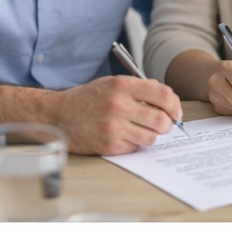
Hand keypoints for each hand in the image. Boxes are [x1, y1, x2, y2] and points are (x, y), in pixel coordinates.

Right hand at [51, 76, 183, 154]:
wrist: (56, 115)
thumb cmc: (86, 100)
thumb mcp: (111, 84)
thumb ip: (139, 89)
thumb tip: (167, 99)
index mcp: (122, 86)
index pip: (164, 94)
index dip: (175, 105)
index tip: (175, 112)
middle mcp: (119, 105)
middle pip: (162, 120)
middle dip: (167, 124)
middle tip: (161, 125)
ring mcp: (114, 126)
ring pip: (152, 136)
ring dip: (150, 135)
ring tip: (137, 129)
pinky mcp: (110, 144)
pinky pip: (136, 147)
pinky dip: (134, 143)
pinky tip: (121, 136)